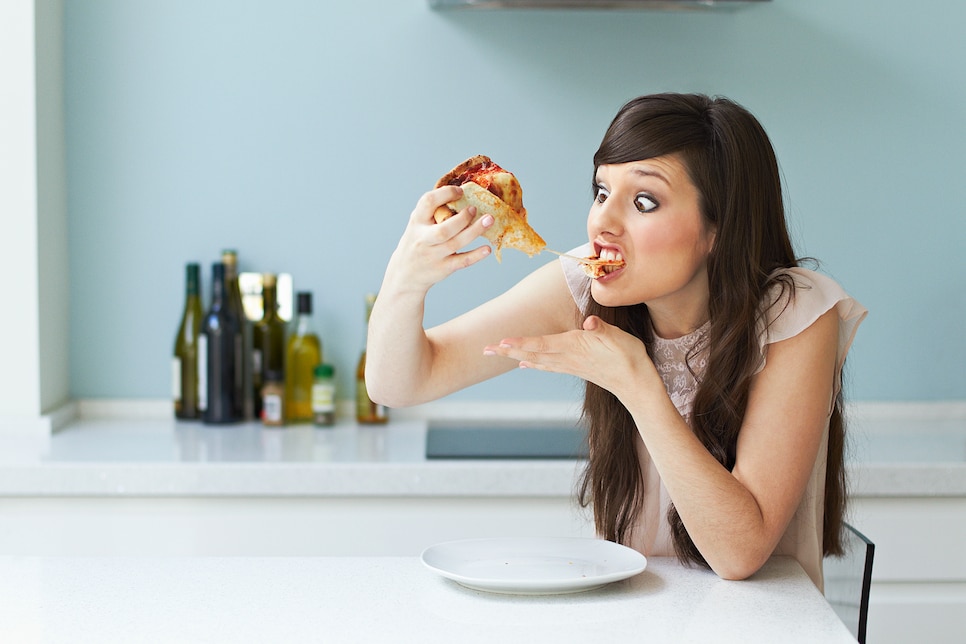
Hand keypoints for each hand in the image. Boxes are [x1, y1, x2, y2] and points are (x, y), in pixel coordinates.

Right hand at [381, 186, 493, 295]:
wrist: (406, 274)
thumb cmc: (417, 242)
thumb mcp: (418, 224)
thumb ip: (434, 211)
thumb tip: (463, 194)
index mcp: (417, 222)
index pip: (427, 202)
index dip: (445, 194)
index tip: (460, 191)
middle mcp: (424, 239)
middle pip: (443, 230)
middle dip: (462, 219)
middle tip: (474, 208)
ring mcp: (434, 255)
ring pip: (456, 243)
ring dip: (474, 231)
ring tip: (489, 220)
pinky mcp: (443, 268)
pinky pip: (462, 261)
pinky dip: (476, 255)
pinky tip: (487, 248)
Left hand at [483, 315, 660, 402]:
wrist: (637, 386)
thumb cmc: (630, 359)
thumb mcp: (620, 339)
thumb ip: (603, 330)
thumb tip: (591, 323)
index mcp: (574, 346)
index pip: (541, 344)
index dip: (521, 342)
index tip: (501, 342)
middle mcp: (567, 357)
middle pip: (531, 353)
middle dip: (508, 351)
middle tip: (484, 350)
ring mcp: (570, 365)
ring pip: (536, 360)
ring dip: (516, 356)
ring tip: (498, 354)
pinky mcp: (576, 369)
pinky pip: (547, 366)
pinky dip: (533, 363)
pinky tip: (526, 364)